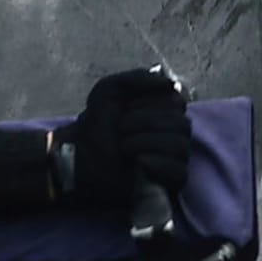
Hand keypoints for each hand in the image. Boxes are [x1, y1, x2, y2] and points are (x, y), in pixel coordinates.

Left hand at [52, 68, 191, 203]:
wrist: (80, 159)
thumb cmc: (96, 126)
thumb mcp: (108, 91)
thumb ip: (136, 78)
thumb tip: (168, 83)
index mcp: (163, 110)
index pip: (178, 102)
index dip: (152, 103)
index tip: (128, 108)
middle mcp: (172, 133)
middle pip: (181, 124)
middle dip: (146, 123)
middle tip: (121, 129)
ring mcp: (173, 158)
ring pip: (180, 147)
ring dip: (147, 143)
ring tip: (124, 147)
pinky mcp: (169, 182)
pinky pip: (180, 173)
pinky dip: (159, 165)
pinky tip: (139, 163)